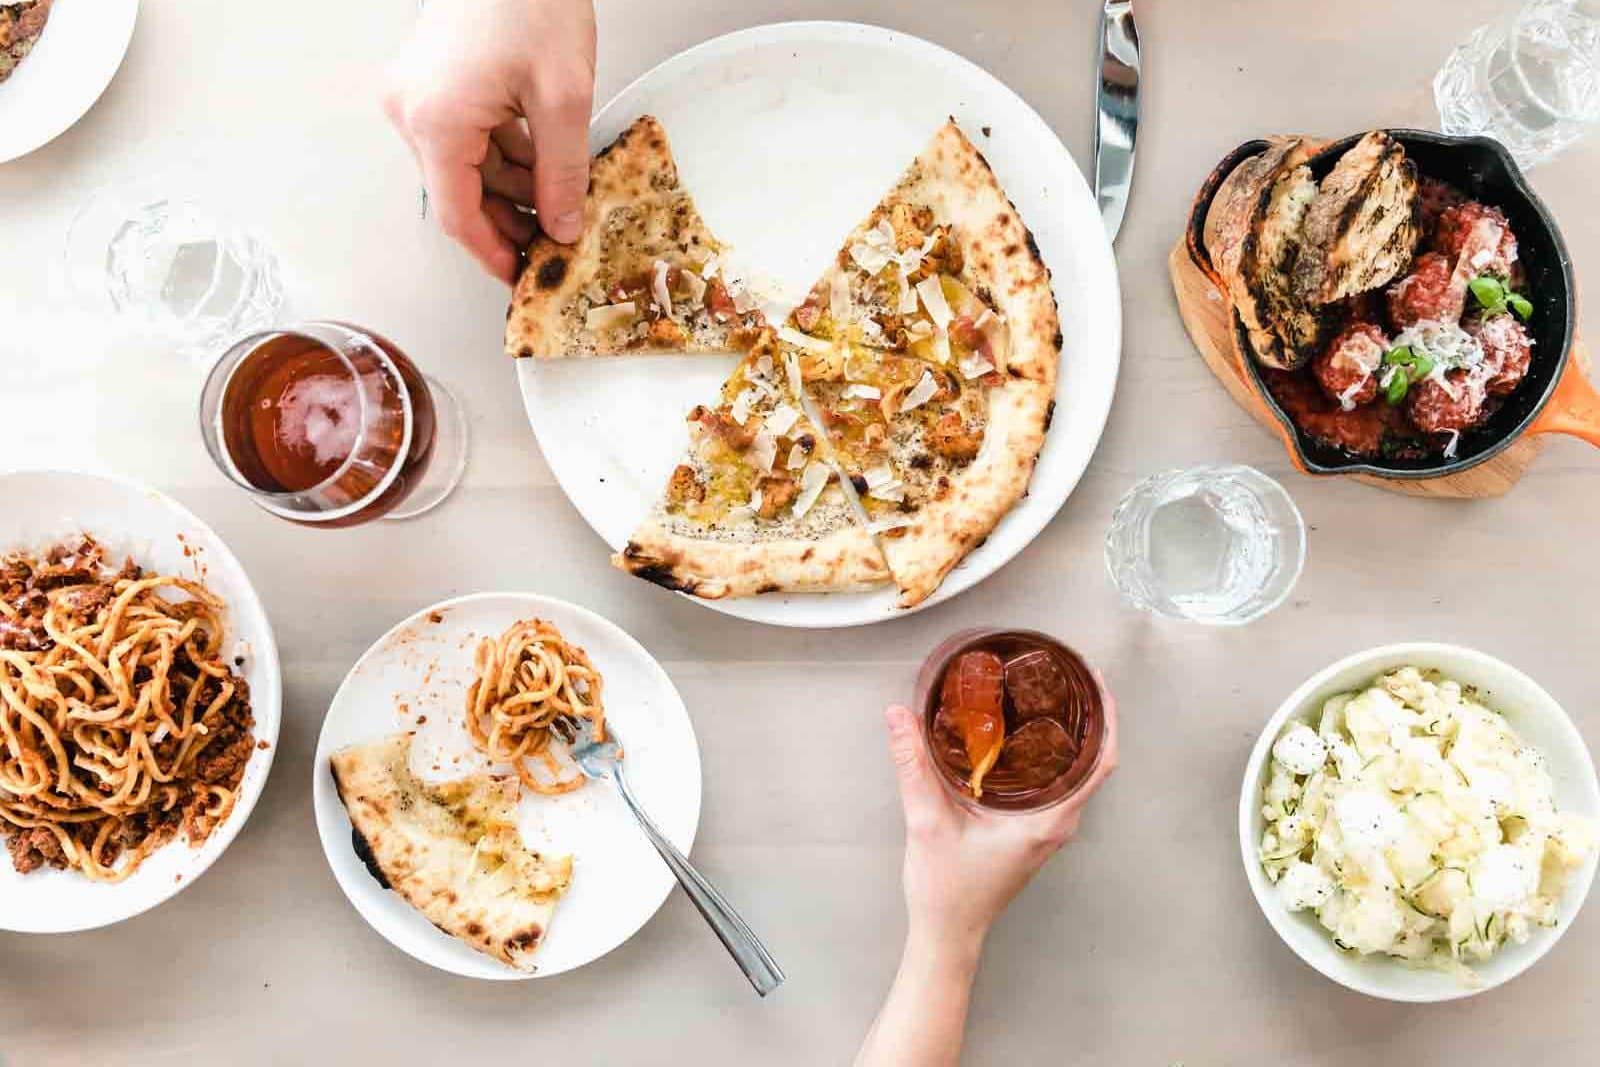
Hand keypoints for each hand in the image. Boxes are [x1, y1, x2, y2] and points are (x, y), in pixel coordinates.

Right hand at [384, 0, 596, 281]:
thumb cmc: (531, 0)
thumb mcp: (563, 97)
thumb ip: (564, 173)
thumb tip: (565, 227)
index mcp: (435, 121)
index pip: (458, 215)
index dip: (493, 253)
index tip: (521, 276)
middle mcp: (411, 111)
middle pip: (458, 193)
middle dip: (507, 223)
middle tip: (551, 245)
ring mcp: (415, 94)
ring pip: (464, 167)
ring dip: (509, 189)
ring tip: (558, 205)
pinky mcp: (429, 81)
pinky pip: (464, 137)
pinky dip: (501, 156)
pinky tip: (541, 165)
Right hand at [883, 697, 1118, 953]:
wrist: (948, 933)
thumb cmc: (947, 890)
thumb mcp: (926, 822)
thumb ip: (913, 765)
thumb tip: (900, 715)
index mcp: (1048, 821)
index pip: (1100, 762)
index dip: (1106, 717)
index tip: (1097, 681)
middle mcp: (1057, 824)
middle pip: (1093, 760)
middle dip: (1089, 715)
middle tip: (1072, 674)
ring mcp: (1047, 829)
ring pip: (1076, 772)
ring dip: (1072, 734)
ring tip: (1056, 694)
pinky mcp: (1033, 831)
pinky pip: (1058, 784)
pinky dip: (1053, 754)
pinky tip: (1028, 736)